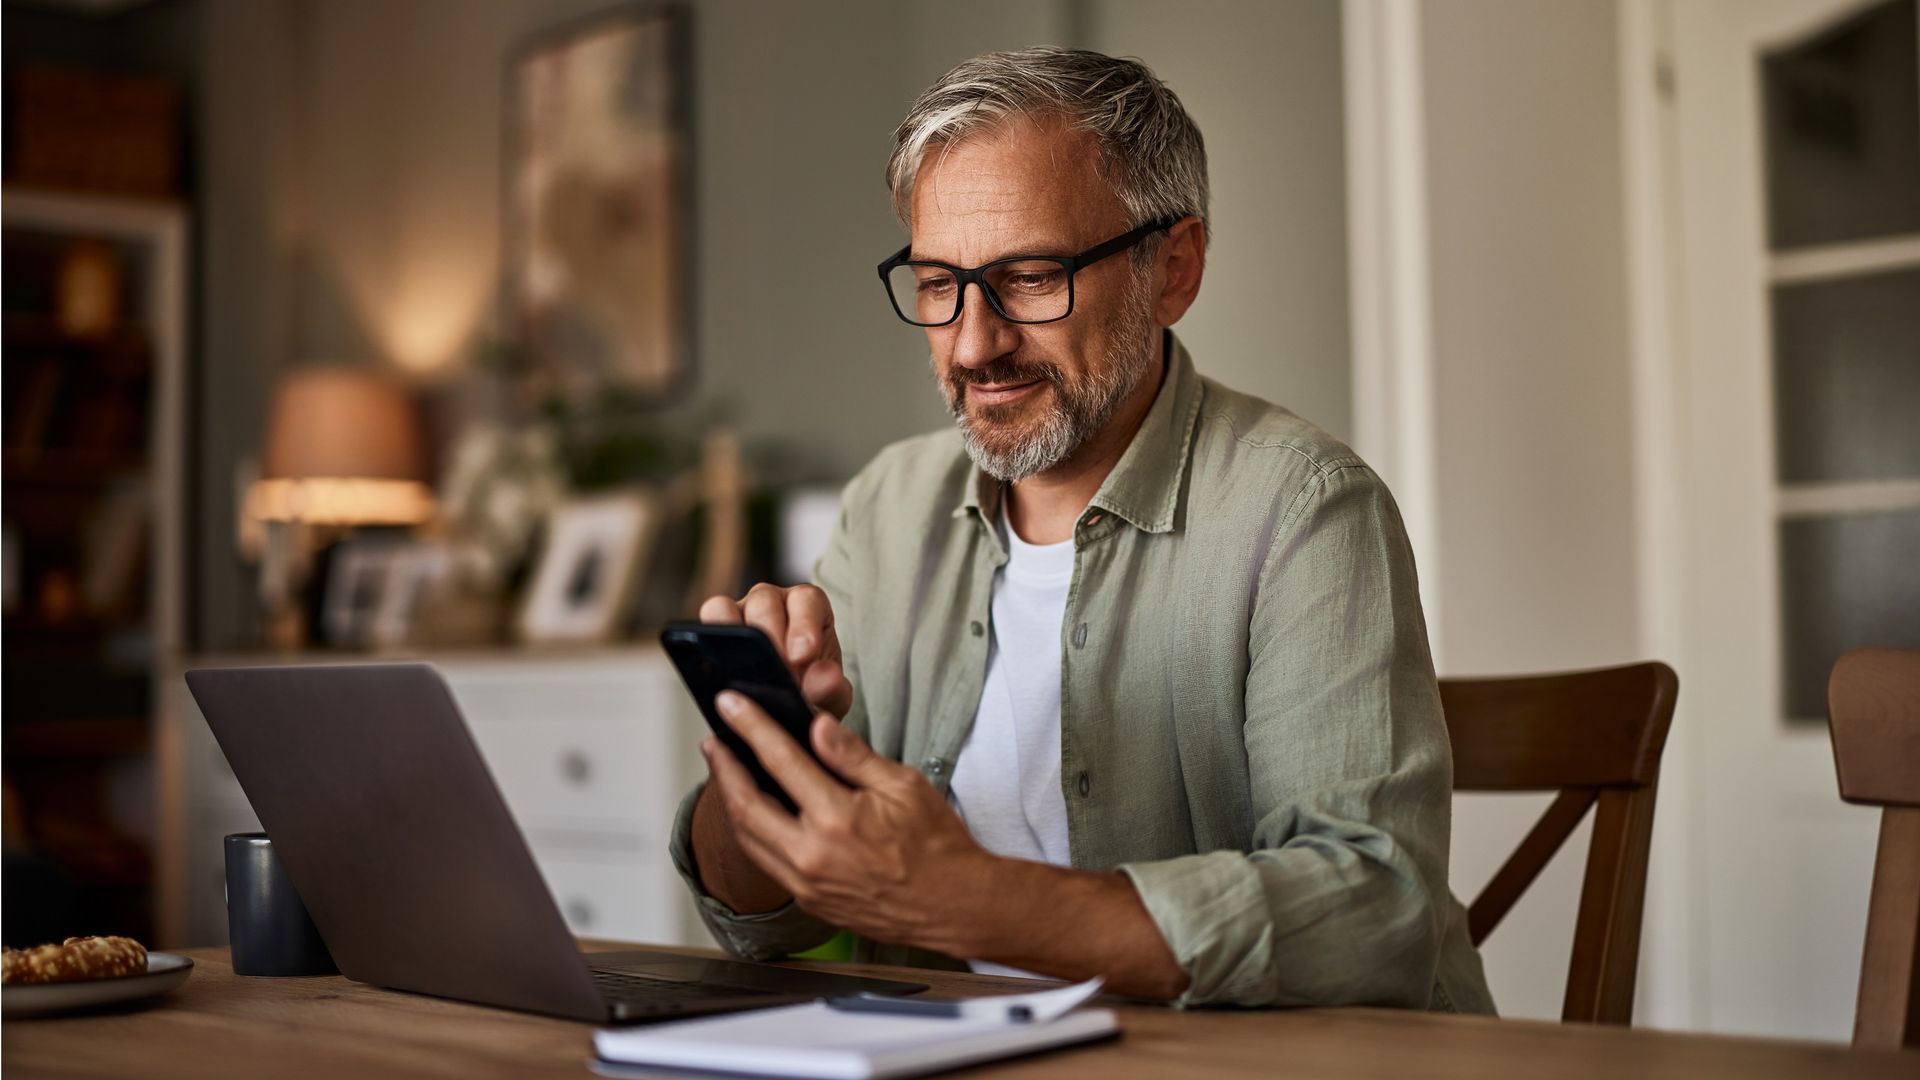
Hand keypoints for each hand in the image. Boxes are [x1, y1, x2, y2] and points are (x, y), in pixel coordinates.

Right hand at [700, 584, 852, 719]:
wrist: (792, 705)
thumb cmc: (814, 690)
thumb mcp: (830, 696)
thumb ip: (830, 688)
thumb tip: (823, 678)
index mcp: (809, 606)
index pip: (806, 601)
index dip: (803, 625)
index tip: (802, 657)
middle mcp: (774, 600)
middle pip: (764, 602)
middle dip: (768, 638)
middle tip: (774, 674)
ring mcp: (742, 609)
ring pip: (727, 606)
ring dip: (734, 637)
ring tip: (744, 675)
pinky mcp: (717, 626)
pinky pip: (707, 620)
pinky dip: (708, 640)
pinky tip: (719, 672)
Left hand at [702, 689, 992, 951]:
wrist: (953, 907)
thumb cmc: (937, 846)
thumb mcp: (904, 785)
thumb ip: (853, 756)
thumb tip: (817, 725)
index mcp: (837, 819)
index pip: (780, 760)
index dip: (750, 726)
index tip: (730, 704)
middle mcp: (812, 855)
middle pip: (745, 805)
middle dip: (723, 768)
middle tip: (712, 741)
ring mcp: (806, 884)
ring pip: (748, 838)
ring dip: (731, 801)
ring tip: (725, 772)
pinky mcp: (809, 901)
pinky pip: (766, 861)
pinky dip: (752, 832)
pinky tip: (754, 812)